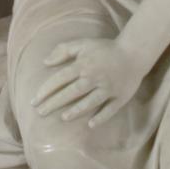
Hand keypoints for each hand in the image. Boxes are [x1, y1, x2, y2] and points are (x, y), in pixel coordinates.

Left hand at [31, 36, 149, 126]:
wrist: (134, 52)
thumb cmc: (105, 48)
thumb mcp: (82, 44)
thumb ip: (63, 50)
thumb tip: (45, 62)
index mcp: (83, 65)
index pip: (60, 79)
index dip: (46, 90)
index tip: (34, 100)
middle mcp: (94, 78)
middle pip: (71, 93)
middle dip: (54, 103)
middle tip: (40, 112)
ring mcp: (108, 89)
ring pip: (89, 102)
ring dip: (76, 111)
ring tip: (63, 118)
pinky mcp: (120, 97)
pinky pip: (110, 110)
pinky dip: (101, 117)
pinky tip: (91, 124)